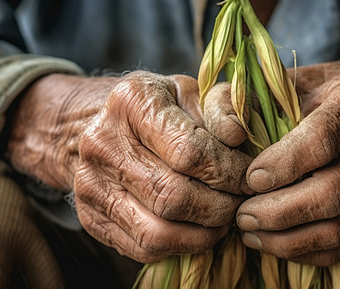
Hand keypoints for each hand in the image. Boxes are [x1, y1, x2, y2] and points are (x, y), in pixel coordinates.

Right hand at [7, 70, 251, 262]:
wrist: (97, 123)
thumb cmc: (155, 108)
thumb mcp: (190, 92)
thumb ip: (221, 106)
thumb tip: (236, 136)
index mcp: (133, 101)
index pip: (190, 152)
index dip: (230, 172)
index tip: (249, 178)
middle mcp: (103, 142)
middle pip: (175, 196)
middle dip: (222, 206)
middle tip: (241, 201)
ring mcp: (90, 183)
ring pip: (158, 231)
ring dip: (204, 233)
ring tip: (223, 218)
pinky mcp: (90, 216)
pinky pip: (143, 248)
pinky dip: (180, 247)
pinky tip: (197, 229)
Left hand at [205, 48, 339, 265]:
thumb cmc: (314, 97)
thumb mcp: (285, 84)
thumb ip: (252, 101)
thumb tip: (227, 134)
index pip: (322, 140)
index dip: (283, 164)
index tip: (249, 179)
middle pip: (330, 193)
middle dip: (279, 211)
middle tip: (241, 215)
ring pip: (336, 227)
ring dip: (286, 238)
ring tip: (250, 231)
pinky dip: (302, 251)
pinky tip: (272, 243)